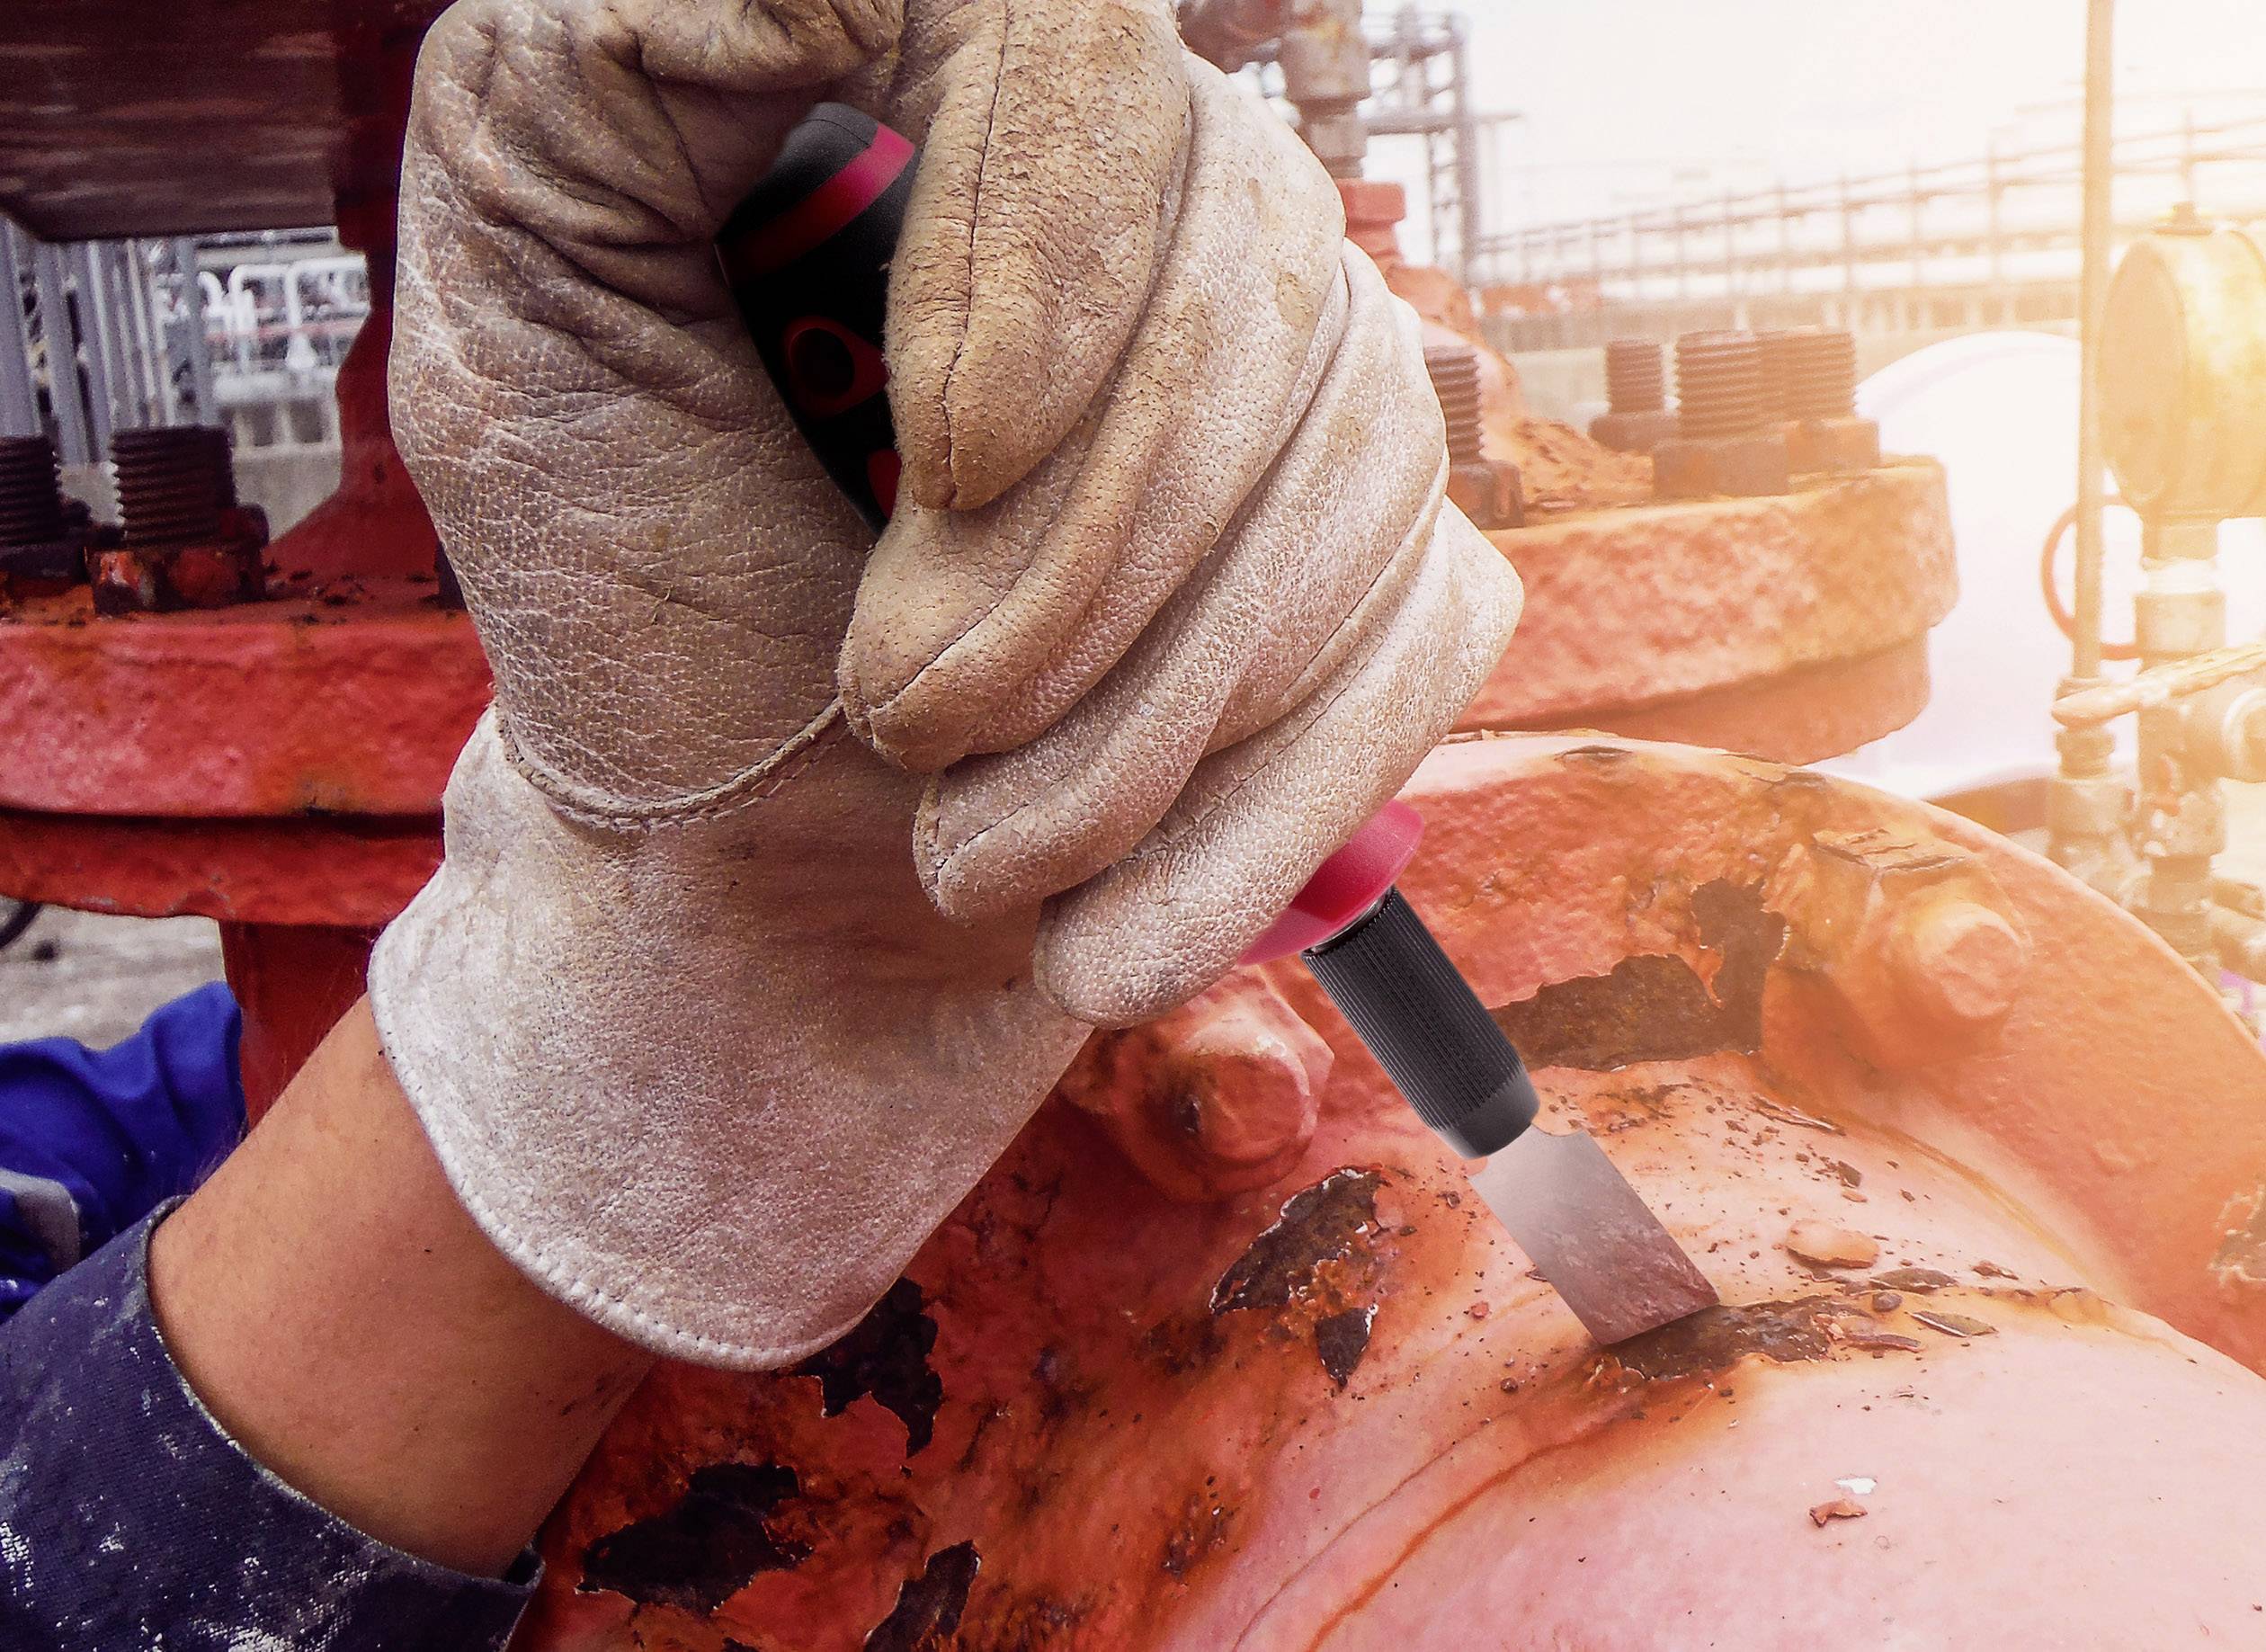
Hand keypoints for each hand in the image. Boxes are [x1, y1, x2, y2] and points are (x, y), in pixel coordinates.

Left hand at [373, 0, 1520, 1367]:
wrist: (747, 898)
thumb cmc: (628, 622)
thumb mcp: (521, 328)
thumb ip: (581, 72)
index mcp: (947, 101)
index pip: (1091, 34)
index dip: (1053, 233)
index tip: (949, 464)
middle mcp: (1150, 209)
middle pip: (1258, 265)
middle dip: (1079, 557)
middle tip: (899, 722)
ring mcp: (1291, 385)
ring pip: (1360, 460)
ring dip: (1150, 722)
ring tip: (970, 860)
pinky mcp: (1370, 563)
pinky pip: (1425, 637)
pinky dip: (1258, 820)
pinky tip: (1104, 932)